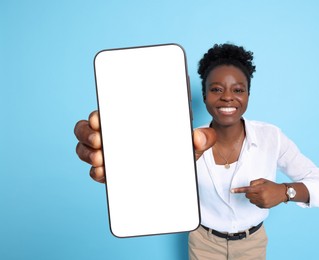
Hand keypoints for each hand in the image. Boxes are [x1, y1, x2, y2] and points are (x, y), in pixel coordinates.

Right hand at [74, 111, 216, 182]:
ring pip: (86, 148)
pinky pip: (95, 170)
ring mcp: (111, 153)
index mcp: (131, 120)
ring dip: (87, 153)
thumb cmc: (179, 148)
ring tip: (100, 159)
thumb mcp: (190, 142)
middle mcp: (116, 134)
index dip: (97, 115)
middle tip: (100, 141)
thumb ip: (201, 138)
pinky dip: (95, 172)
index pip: (107, 112)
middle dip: (87, 134)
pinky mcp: (111, 171)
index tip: (97, 119)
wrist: (177, 171)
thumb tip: (200, 138)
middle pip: (89, 129)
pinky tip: (102, 173)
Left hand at [231, 178, 285, 207]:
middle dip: (249, 193)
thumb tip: (248, 186)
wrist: (282, 193)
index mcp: (260, 189)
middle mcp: (261, 196)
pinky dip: (257, 201)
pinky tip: (263, 198)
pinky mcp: (264, 207)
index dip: (238, 190)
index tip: (231, 191)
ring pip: (251, 200)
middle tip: (255, 190)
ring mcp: (263, 202)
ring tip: (260, 194)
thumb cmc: (271, 185)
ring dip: (253, 197)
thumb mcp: (263, 180)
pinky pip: (255, 204)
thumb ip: (254, 182)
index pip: (247, 190)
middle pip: (247, 196)